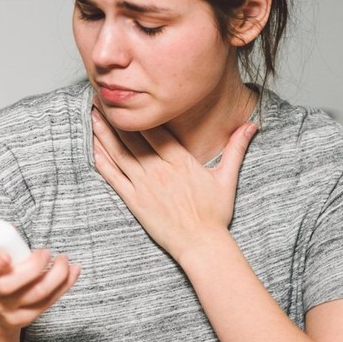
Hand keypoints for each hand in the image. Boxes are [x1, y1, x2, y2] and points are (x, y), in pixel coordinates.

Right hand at [0, 246, 79, 331]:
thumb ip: (0, 243)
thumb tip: (13, 231)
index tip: (6, 257)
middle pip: (9, 285)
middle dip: (33, 267)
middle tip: (47, 253)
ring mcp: (8, 309)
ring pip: (36, 294)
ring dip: (56, 275)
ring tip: (64, 260)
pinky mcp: (25, 318)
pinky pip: (48, 302)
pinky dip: (64, 284)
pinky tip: (73, 271)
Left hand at [91, 107, 256, 256]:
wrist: (201, 244)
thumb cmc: (215, 214)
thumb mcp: (227, 178)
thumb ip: (236, 148)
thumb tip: (251, 125)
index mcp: (180, 161)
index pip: (154, 129)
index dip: (137, 112)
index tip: (126, 97)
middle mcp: (159, 170)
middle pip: (132, 137)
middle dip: (115, 116)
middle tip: (99, 98)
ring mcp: (144, 185)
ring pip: (119, 153)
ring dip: (103, 134)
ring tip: (91, 115)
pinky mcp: (134, 201)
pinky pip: (114, 177)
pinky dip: (102, 161)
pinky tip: (92, 148)